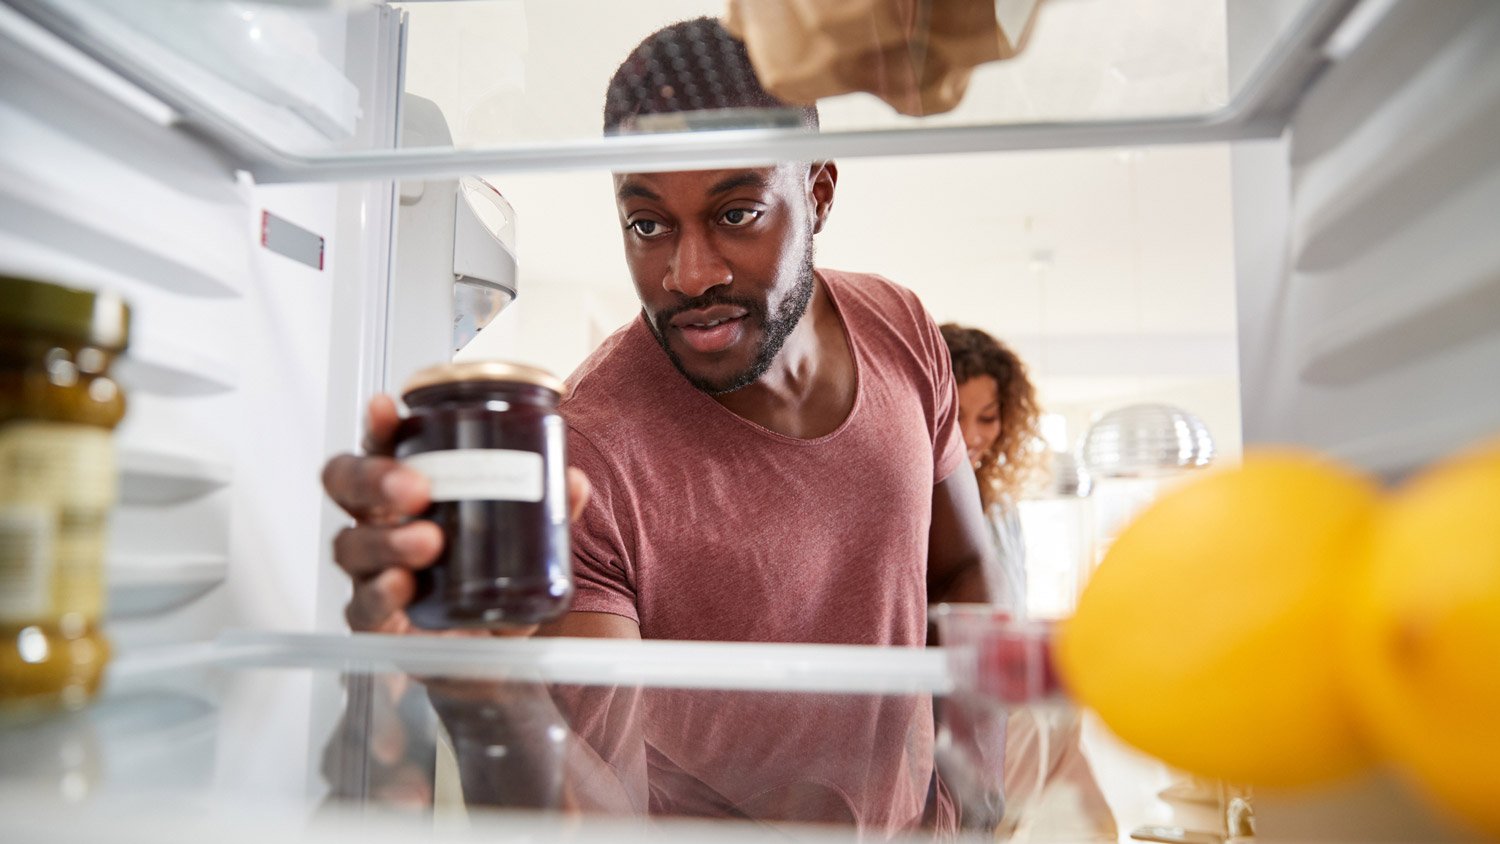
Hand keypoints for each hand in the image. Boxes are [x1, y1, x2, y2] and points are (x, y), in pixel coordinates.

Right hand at [322, 395, 589, 634]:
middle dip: (374, 477)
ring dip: (386, 539)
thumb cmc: (490, 582)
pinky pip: (361, 605)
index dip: (378, 425)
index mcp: (405, 491)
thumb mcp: (526, 544)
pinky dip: (380, 593)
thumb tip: (573, 481)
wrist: (486, 656)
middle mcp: (377, 524)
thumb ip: (548, 511)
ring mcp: (369, 572)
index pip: (380, 447)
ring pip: (350, 545)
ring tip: (428, 540)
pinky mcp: (374, 622)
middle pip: (346, 484)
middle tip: (416, 486)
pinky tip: (401, 586)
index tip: (388, 407)